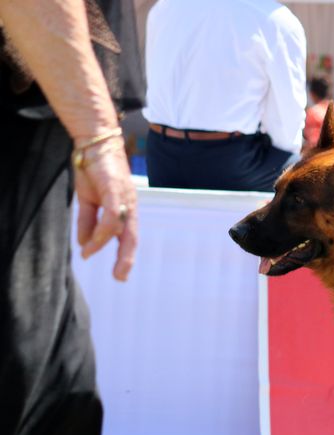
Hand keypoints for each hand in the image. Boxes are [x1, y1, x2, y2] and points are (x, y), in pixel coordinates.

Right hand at [75, 137, 137, 280]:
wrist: (92, 142)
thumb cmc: (93, 169)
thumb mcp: (87, 199)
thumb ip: (88, 222)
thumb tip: (85, 245)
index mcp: (125, 209)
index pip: (129, 236)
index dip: (125, 255)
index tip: (120, 274)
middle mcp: (129, 205)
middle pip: (132, 237)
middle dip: (126, 258)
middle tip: (120, 277)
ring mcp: (125, 197)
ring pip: (121, 228)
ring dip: (106, 245)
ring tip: (89, 255)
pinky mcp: (116, 190)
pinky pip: (113, 215)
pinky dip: (104, 230)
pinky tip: (93, 240)